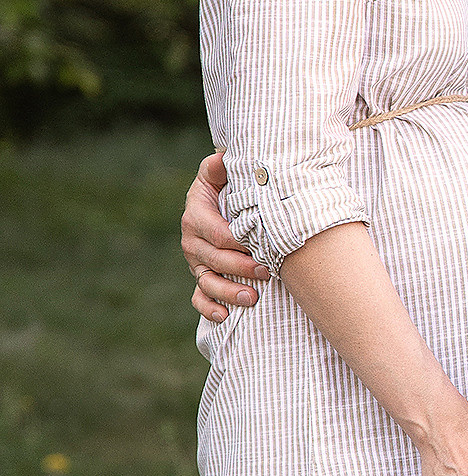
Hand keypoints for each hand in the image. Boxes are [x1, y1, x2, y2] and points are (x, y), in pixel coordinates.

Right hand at [183, 150, 270, 321]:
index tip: (263, 248)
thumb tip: (222, 158)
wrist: (219, 200)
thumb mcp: (219, 172)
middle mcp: (192, 240)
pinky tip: (225, 316)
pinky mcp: (201, 276)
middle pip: (215, 260)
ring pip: (207, 281)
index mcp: (196, 215)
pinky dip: (209, 308)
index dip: (240, 243)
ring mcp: (196, 262)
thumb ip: (219, 166)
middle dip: (241, 268)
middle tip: (267, 273)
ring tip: (251, 299)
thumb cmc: (226, 185)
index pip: (218, 233)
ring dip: (228, 292)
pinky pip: (199, 297)